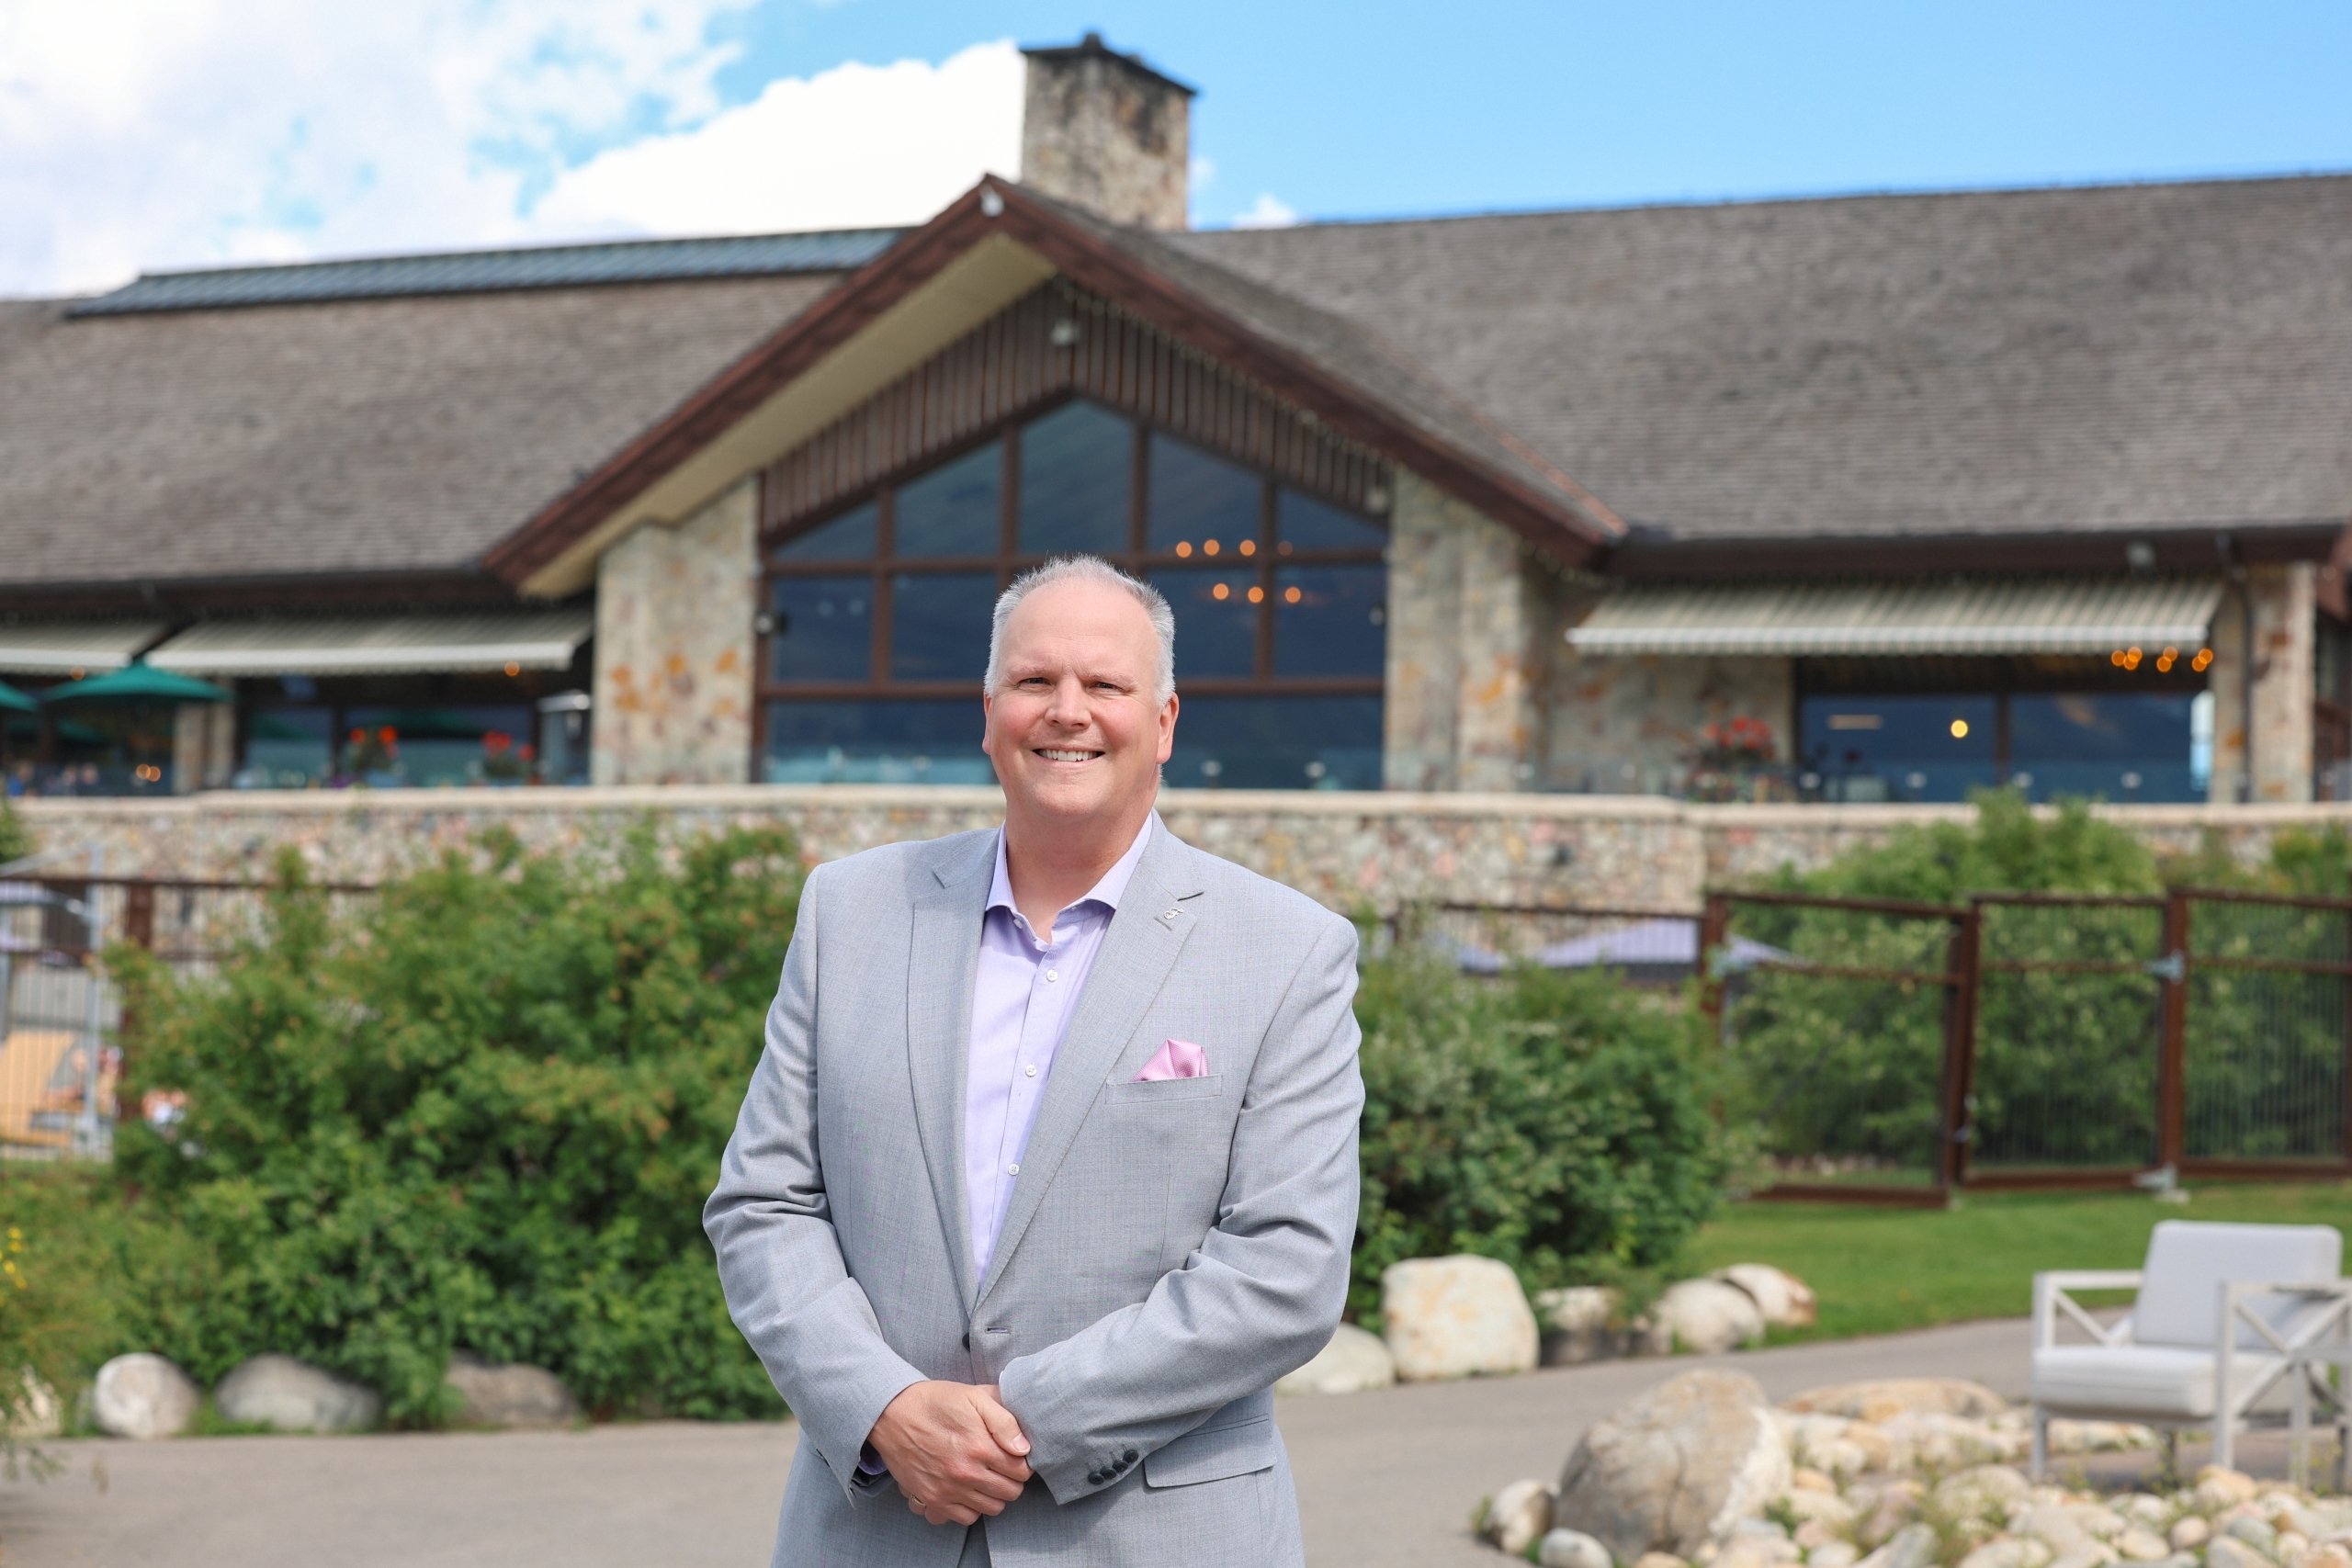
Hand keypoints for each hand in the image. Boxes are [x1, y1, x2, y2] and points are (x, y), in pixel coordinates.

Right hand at [869, 1380, 1031, 1526]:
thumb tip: (1024, 1448)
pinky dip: (971, 1508)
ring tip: (985, 1478)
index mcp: (980, 1447)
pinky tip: (968, 1491)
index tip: (1016, 1456)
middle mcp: (965, 1473)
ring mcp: (948, 1490)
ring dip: (993, 1495)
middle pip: (1010, 1493)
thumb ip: (1004, 1421)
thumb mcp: (974, 1397)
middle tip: (1002, 1467)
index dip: (1023, 1463)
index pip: (1021, 1471)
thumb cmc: (935, 1402)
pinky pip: (965, 1518)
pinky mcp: (932, 1500)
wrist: (892, 1414)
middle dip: (1012, 1480)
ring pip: (991, 1509)